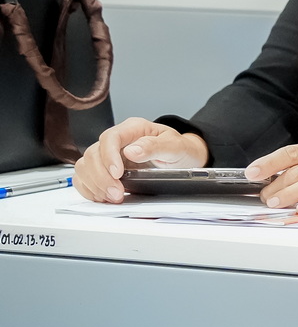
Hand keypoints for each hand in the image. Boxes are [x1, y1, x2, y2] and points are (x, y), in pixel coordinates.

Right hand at [73, 117, 208, 202]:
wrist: (184, 157)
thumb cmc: (179, 149)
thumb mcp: (175, 146)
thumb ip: (155, 147)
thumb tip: (132, 151)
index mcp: (133, 129)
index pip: (110, 137)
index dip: (109, 156)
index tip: (117, 173)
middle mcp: (117, 140)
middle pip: (94, 154)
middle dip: (102, 177)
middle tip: (117, 193)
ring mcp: (108, 154)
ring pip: (85, 166)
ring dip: (94, 184)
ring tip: (113, 196)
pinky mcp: (104, 169)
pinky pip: (84, 177)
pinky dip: (89, 189)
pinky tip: (103, 196)